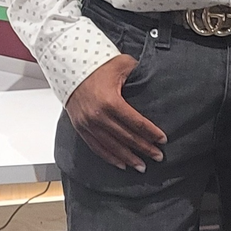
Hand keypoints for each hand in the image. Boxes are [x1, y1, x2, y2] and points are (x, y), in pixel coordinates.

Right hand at [64, 54, 166, 171]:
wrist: (67, 64)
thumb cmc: (96, 64)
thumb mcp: (121, 64)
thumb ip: (138, 72)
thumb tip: (153, 79)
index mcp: (110, 101)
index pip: (136, 123)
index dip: (151, 133)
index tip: (162, 140)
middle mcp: (98, 115)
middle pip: (127, 137)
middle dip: (145, 148)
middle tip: (158, 156)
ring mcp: (88, 123)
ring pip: (112, 147)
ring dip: (129, 158)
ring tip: (142, 166)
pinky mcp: (80, 127)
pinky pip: (97, 147)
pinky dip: (110, 157)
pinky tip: (121, 164)